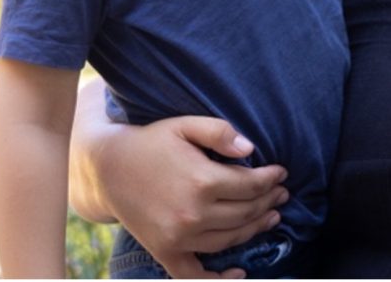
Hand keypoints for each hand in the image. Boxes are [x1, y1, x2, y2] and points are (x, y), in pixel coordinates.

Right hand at [91, 114, 288, 278]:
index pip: (250, 185)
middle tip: (282, 194)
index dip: (270, 179)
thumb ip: (219, 132)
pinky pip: (195, 275)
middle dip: (268, 202)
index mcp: (202, 180)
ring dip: (255, 230)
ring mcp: (179, 237)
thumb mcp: (185, 125)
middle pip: (245, 213)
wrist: (108, 168)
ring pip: (230, 240)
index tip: (281, 173)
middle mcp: (194, 213)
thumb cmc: (151, 142)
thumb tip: (250, 149)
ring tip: (270, 218)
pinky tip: (239, 274)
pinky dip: (218, 279)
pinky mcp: (165, 252)